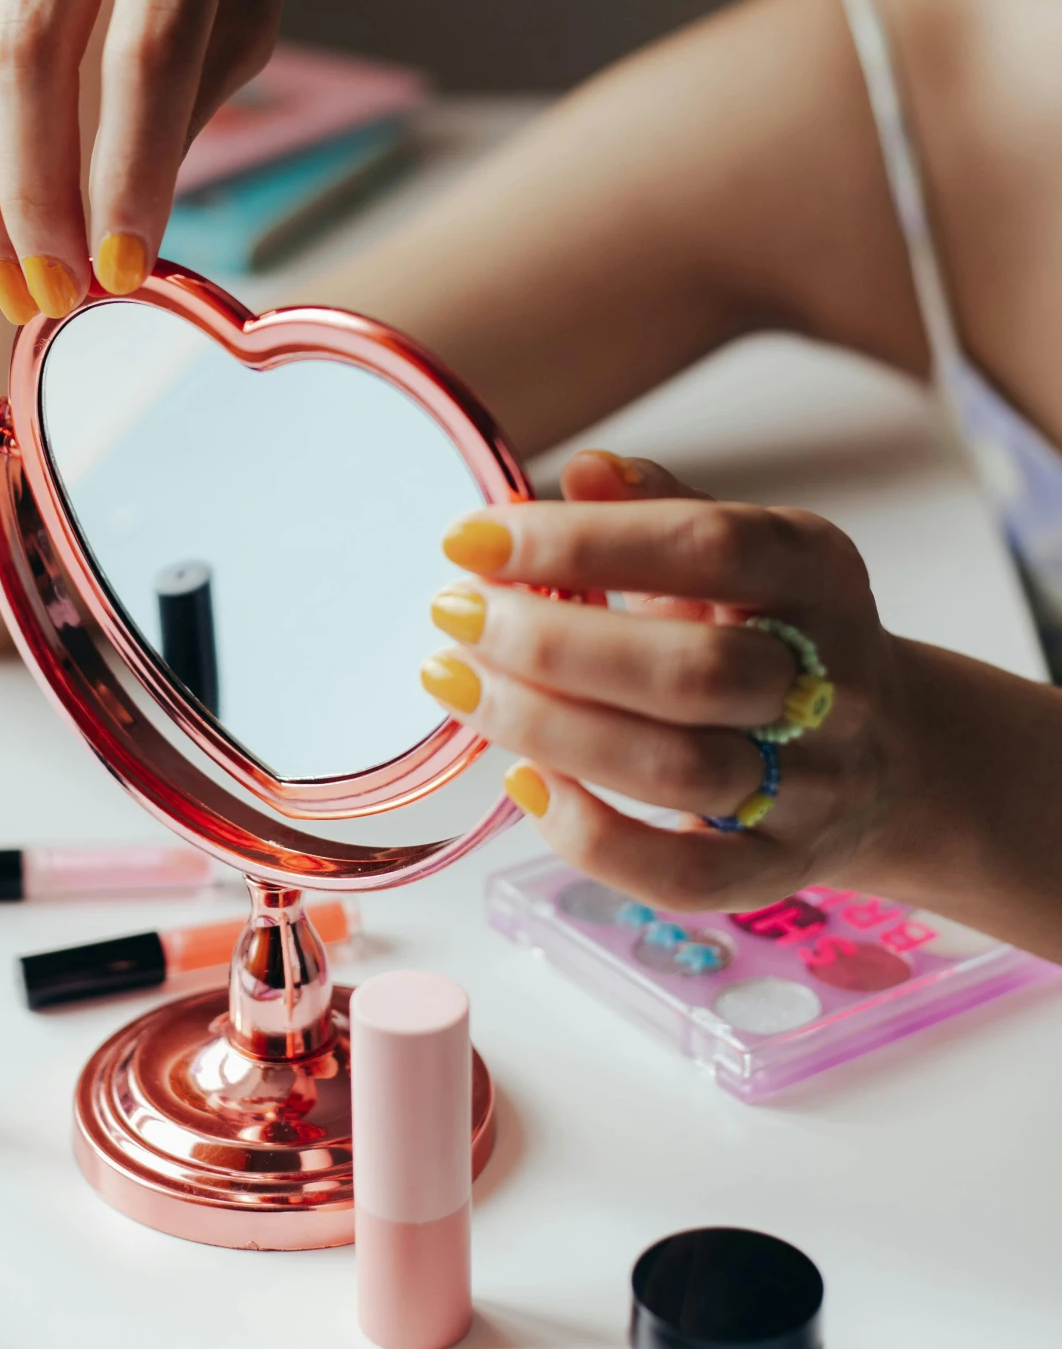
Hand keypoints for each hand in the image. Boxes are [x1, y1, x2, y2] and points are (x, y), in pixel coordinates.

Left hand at [420, 448, 911, 910]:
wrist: (895, 760)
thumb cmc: (778, 634)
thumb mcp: (742, 553)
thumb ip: (661, 509)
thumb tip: (584, 472)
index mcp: (818, 574)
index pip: (706, 547)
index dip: (582, 540)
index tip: (470, 537)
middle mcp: (831, 682)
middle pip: (693, 671)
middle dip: (552, 643)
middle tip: (453, 613)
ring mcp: (811, 787)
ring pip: (677, 771)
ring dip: (548, 728)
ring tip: (458, 683)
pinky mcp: (776, 871)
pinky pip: (681, 876)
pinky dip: (590, 836)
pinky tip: (521, 782)